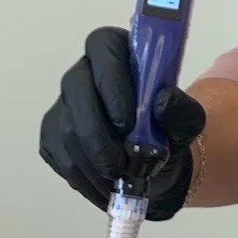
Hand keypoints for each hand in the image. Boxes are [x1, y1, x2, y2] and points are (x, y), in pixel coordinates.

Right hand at [39, 27, 205, 219]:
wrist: (153, 162)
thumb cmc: (167, 132)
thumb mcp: (185, 122)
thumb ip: (181, 110)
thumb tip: (163, 102)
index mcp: (117, 52)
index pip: (103, 48)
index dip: (111, 83)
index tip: (128, 123)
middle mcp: (84, 73)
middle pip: (76, 90)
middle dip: (98, 136)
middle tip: (121, 169)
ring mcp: (63, 104)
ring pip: (67, 131)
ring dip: (95, 165)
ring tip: (121, 184)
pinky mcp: (52, 135)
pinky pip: (62, 157)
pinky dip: (85, 180)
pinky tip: (106, 188)